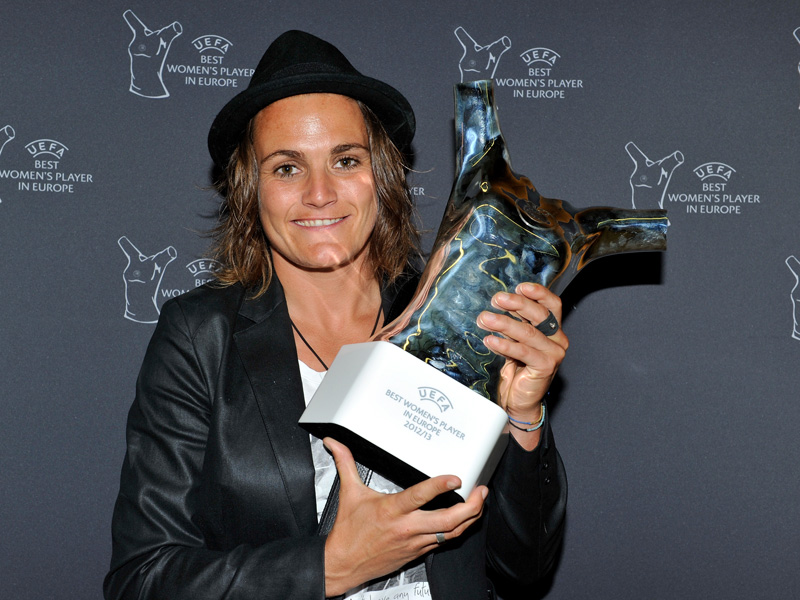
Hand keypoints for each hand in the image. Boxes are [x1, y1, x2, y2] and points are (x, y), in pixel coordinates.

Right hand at [323, 438, 486, 595]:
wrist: (344, 564)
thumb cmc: (348, 532)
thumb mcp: (349, 493)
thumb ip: (345, 463)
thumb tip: (334, 443)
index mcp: (391, 510)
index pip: (419, 497)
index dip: (439, 486)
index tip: (455, 477)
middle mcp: (407, 527)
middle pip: (447, 520)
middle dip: (470, 506)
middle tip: (480, 491)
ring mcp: (415, 542)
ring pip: (451, 533)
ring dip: (470, 518)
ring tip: (480, 502)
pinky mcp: (418, 551)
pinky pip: (444, 541)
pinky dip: (458, 529)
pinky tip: (465, 519)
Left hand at [477, 283, 568, 447]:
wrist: (518, 399)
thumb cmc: (516, 368)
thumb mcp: (514, 340)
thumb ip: (512, 323)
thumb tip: (496, 302)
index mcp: (552, 329)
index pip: (551, 304)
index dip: (538, 293)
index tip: (520, 286)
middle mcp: (557, 339)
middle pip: (539, 314)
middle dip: (516, 304)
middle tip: (496, 300)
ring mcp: (553, 354)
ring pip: (528, 332)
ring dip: (504, 323)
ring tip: (484, 319)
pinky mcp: (546, 367)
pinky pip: (523, 351)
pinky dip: (505, 344)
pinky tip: (490, 340)